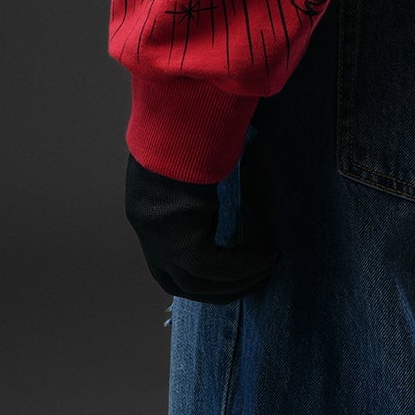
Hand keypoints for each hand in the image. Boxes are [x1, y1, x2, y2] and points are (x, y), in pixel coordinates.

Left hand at [125, 142, 280, 303]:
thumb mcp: (183, 167)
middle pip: (184, 284)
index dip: (198, 279)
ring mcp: (161, 242)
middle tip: (255, 282)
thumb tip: (215, 196)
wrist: (173, 125)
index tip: (227, 279)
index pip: (168, 267)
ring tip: (267, 267)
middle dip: (220, 289)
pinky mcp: (181, 242)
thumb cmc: (182, 135)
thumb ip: (192, 190)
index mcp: (147, 218)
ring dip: (237, 281)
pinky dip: (243, 266)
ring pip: (200, 283)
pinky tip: (265, 255)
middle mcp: (150, 236)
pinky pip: (215, 267)